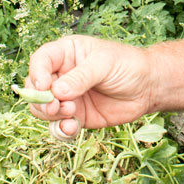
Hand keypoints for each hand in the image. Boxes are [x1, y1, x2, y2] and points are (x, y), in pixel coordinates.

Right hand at [26, 35, 152, 136]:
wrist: (148, 87)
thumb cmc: (127, 65)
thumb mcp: (105, 64)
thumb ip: (81, 76)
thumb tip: (57, 91)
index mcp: (66, 53)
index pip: (40, 60)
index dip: (37, 73)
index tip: (44, 86)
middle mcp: (62, 75)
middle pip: (35, 88)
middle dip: (41, 99)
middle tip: (56, 106)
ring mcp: (67, 97)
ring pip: (43, 109)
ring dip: (51, 115)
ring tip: (70, 113)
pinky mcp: (76, 116)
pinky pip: (58, 126)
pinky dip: (61, 129)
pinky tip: (73, 128)